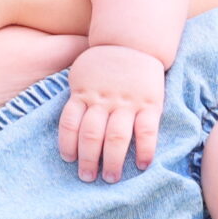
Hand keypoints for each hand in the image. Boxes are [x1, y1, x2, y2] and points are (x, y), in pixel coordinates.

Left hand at [57, 45, 166, 183]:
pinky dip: (145, 150)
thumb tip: (68, 123)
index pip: (70, 123)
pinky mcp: (149, 103)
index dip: (67, 144)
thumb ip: (76, 96)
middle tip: (87, 178)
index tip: (69, 160)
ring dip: (112, 161)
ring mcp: (126, 102)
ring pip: (116, 137)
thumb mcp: (81, 73)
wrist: (133, 40)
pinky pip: (146, 130)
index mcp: (83, 93)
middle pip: (91, 135)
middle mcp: (103, 100)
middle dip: (88, 160)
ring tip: (110, 178)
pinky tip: (142, 165)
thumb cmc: (104, 61)